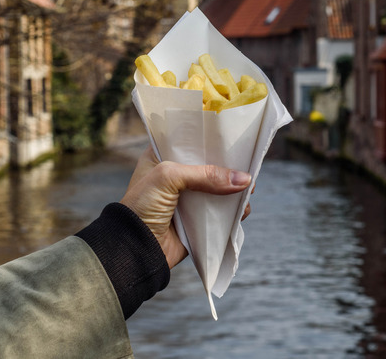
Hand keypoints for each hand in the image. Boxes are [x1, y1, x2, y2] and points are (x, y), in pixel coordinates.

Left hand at [121, 146, 251, 268]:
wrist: (135, 249)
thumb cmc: (141, 206)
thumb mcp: (169, 177)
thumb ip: (205, 175)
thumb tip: (245, 180)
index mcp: (161, 157)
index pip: (191, 141)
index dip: (211, 139)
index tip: (234, 138)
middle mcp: (176, 176)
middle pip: (210, 165)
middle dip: (230, 166)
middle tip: (249, 165)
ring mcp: (188, 199)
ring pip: (219, 189)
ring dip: (235, 190)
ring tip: (250, 189)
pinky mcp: (198, 220)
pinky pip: (222, 213)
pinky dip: (234, 211)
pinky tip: (243, 210)